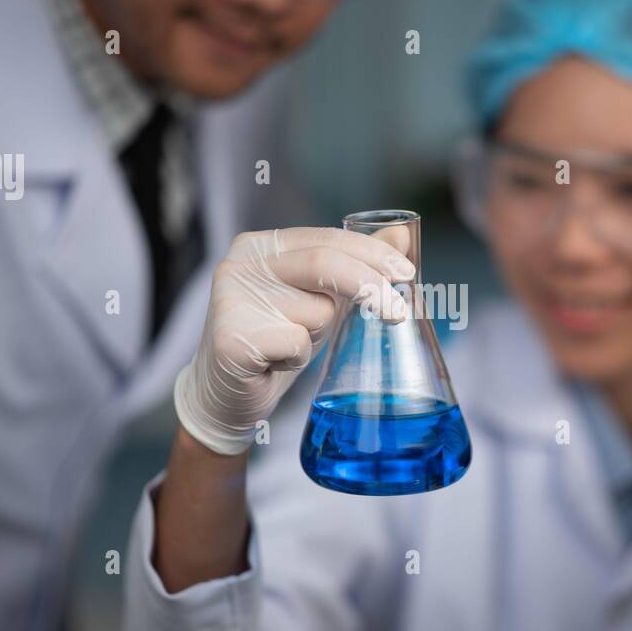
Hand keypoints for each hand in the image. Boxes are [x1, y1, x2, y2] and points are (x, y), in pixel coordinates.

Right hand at [174, 225, 415, 455]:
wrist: (225, 396)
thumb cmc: (275, 342)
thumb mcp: (319, 300)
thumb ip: (355, 266)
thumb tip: (401, 234)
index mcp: (260, 245)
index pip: (328, 238)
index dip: (372, 253)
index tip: (406, 274)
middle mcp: (241, 263)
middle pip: (324, 264)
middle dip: (370, 286)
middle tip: (397, 312)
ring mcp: (231, 298)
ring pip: (317, 311)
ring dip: (319, 335)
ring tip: (288, 346)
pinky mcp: (231, 337)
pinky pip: (297, 343)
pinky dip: (298, 359)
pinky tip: (273, 364)